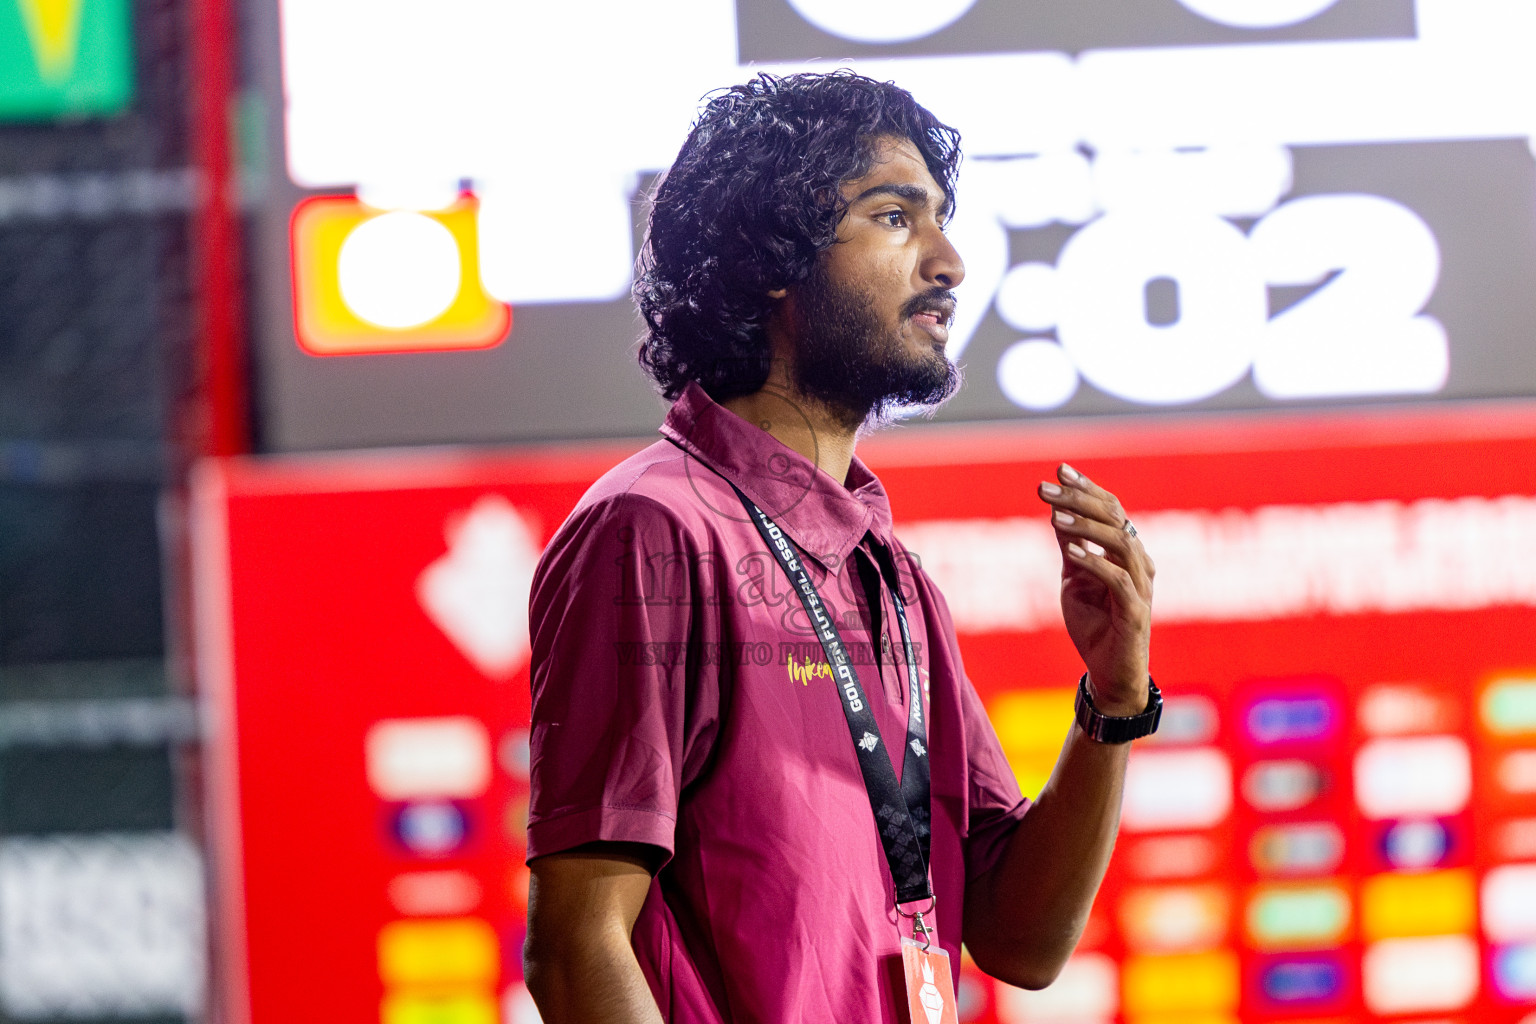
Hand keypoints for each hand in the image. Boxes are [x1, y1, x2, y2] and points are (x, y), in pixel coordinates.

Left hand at [1037, 464, 1153, 715]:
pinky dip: (1095, 562)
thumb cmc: (1096, 625)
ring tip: (1055, 516)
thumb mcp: (1074, 579)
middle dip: (1080, 498)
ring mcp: (1141, 586)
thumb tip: (1056, 509)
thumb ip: (1071, 546)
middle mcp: (1139, 563)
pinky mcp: (1136, 611)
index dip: (1086, 488)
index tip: (1058, 471)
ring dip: (1086, 526)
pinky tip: (1072, 552)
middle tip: (1047, 487)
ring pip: (1120, 543)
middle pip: (1115, 518)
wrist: (1109, 673)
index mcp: (1126, 552)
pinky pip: (1118, 579)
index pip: (1111, 509)